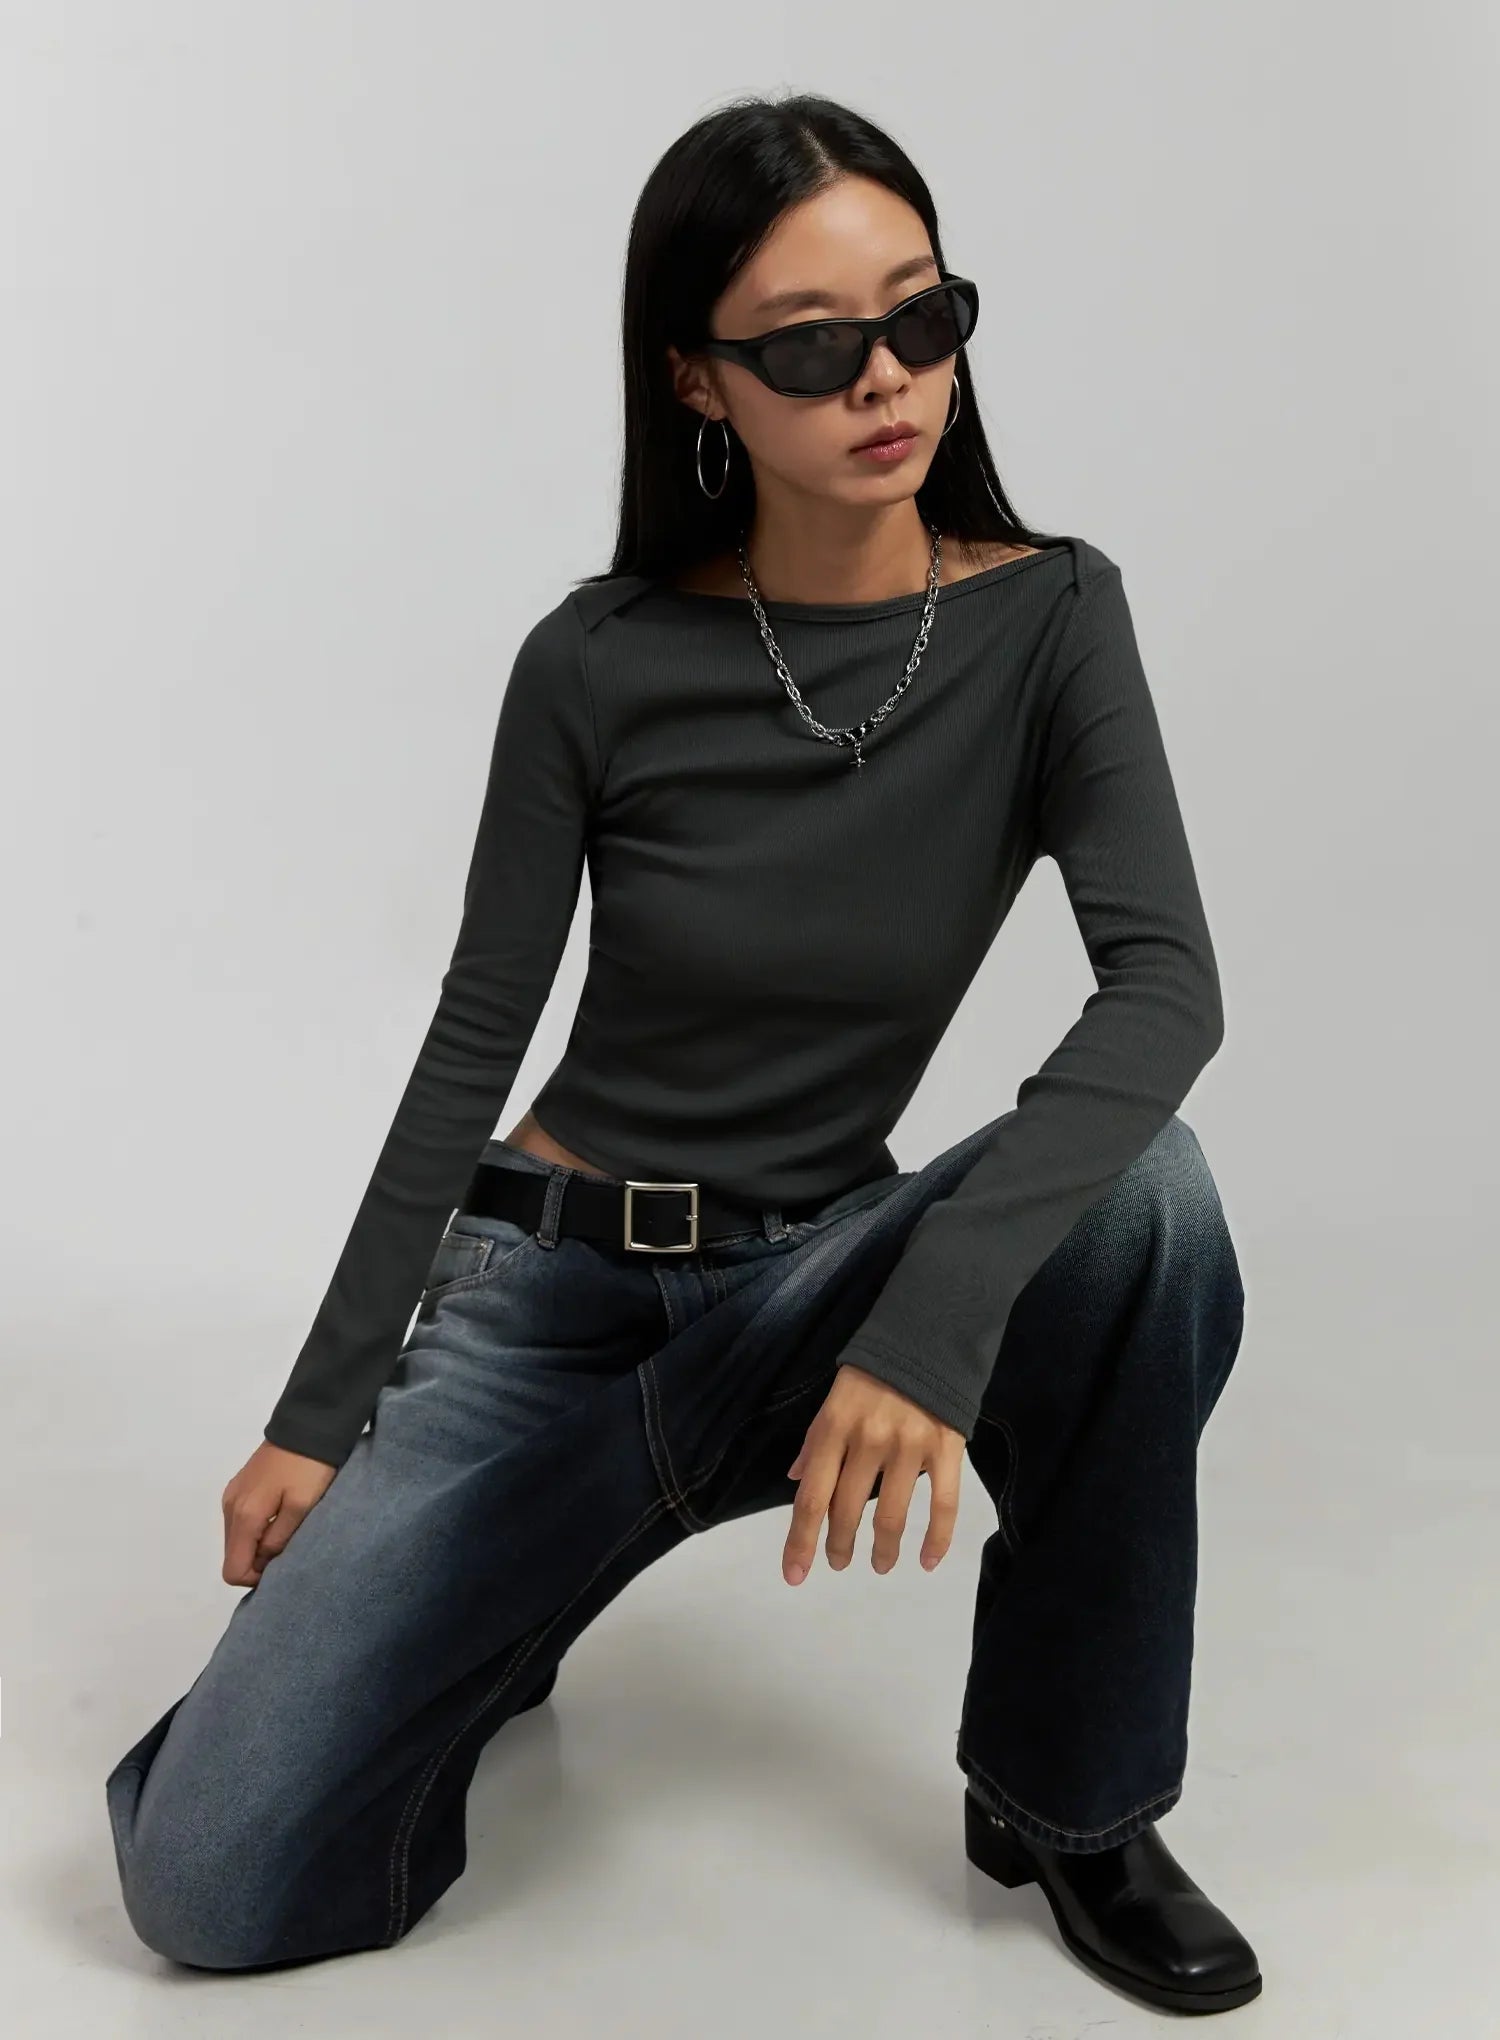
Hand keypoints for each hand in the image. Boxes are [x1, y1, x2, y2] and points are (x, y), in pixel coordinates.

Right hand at [221, 1440, 337, 1586]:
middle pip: (232, 1555)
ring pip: (237, 1539)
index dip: (256, 1578)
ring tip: (287, 1530)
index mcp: (244, 1515)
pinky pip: (241, 1521)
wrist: (308, 1423)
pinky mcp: (240, 1485)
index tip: (281, 1565)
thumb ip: (278, 1540)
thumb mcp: (301, 1507)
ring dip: (257, 1544)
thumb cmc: (310, 1468)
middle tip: (289, 1549)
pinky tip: (279, 1516)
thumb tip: (261, 1562)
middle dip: (257, 1562)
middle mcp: (230, 1507)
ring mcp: (232, 1494)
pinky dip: (256, 1528)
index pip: (233, 1570)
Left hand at [781, 1363, 963, 1584]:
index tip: (794, 1575)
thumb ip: (815, 1441)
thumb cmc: (874, 1370)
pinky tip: (926, 1560)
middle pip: (847, 1510)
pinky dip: (935, 1539)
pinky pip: (942, 1504)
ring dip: (882, 1549)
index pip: (811, 1497)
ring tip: (878, 1564)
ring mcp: (909, 1447)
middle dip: (839, 1546)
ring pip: (891, 1515)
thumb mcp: (834, 1397)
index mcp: (834, 1427)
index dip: (800, 1541)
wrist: (929, 1334)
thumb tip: (795, 1480)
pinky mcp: (947, 1449)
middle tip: (839, 1562)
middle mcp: (868, 1440)